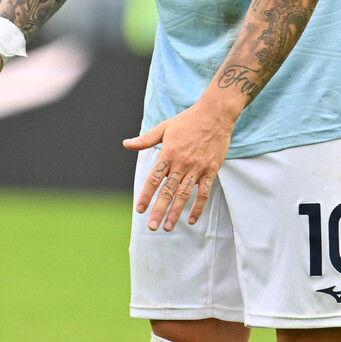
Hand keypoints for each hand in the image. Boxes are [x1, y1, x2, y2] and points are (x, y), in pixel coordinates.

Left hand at [123, 97, 236, 231]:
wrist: (215, 114)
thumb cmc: (188, 120)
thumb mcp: (164, 127)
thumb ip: (145, 139)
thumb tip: (125, 144)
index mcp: (168, 153)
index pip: (154, 178)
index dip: (146, 194)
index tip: (140, 209)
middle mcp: (182, 162)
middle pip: (168, 190)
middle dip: (159, 210)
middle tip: (152, 226)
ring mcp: (197, 167)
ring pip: (184, 194)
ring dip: (176, 212)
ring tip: (168, 227)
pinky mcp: (211, 170)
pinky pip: (204, 192)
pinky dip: (198, 206)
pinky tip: (193, 219)